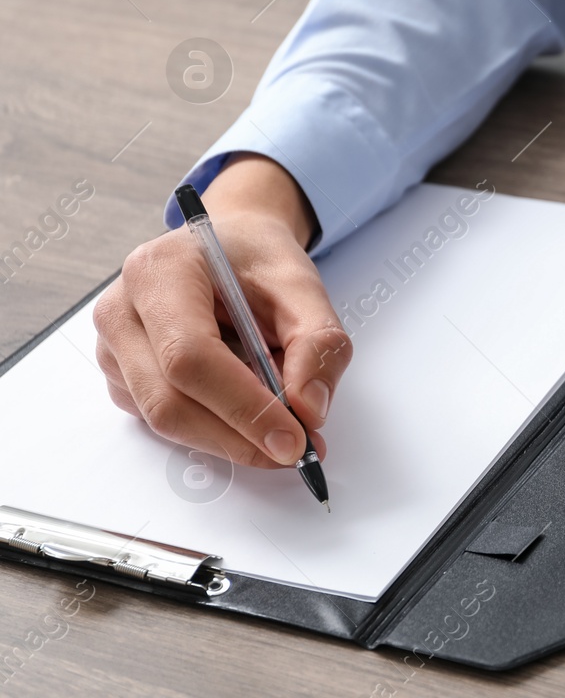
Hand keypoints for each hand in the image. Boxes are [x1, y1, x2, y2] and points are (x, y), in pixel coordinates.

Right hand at [92, 154, 350, 467]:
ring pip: (161, 419)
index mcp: (161, 270)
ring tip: (281, 428)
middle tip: (296, 448)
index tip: (291, 437)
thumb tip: (309, 407)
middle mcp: (122, 308)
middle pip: (169, 399)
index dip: (242, 407)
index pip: (190, 356)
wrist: (228, 249)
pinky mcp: (121, 375)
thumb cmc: (256, 261)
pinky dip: (211, 430)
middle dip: (237, 436)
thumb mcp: (303, 285)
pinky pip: (160, 420)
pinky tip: (246, 413)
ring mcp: (114, 345)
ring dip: (227, 438)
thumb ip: (318, 342)